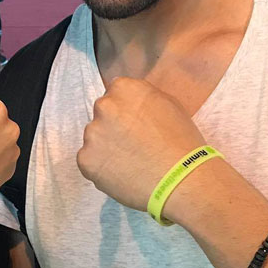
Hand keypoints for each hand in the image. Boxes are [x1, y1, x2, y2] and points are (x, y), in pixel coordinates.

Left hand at [77, 77, 208, 213]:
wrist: (182, 180)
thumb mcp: (169, 104)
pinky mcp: (85, 159)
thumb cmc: (182, 142)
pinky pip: (89, 162)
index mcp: (124, 87)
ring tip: (130, 163)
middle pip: (102, 115)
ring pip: (95, 139)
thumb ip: (142, 98)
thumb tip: (130, 102)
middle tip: (133, 146)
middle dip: (113, 127)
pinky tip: (123, 174)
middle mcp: (103, 106)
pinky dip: (102, 168)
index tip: (136, 125)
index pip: (116, 94)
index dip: (126, 111)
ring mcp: (92, 133)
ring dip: (107, 148)